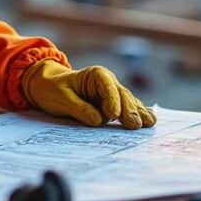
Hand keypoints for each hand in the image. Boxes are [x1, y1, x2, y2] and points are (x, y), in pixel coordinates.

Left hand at [21, 59, 155, 128]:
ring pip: (128, 103)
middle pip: (122, 95)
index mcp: (95, 75)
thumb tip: (98, 120)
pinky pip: (127, 109)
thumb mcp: (61, 98)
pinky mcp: (114, 105)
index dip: (112, 99)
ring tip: (148, 123)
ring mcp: (113, 94)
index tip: (113, 115)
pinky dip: (138, 115)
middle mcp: (108, 82)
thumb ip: (79, 108)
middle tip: (134, 125)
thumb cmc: (53, 89)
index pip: (107, 85)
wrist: (50, 87)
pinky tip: (150, 120)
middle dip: (128, 110)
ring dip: (137, 113)